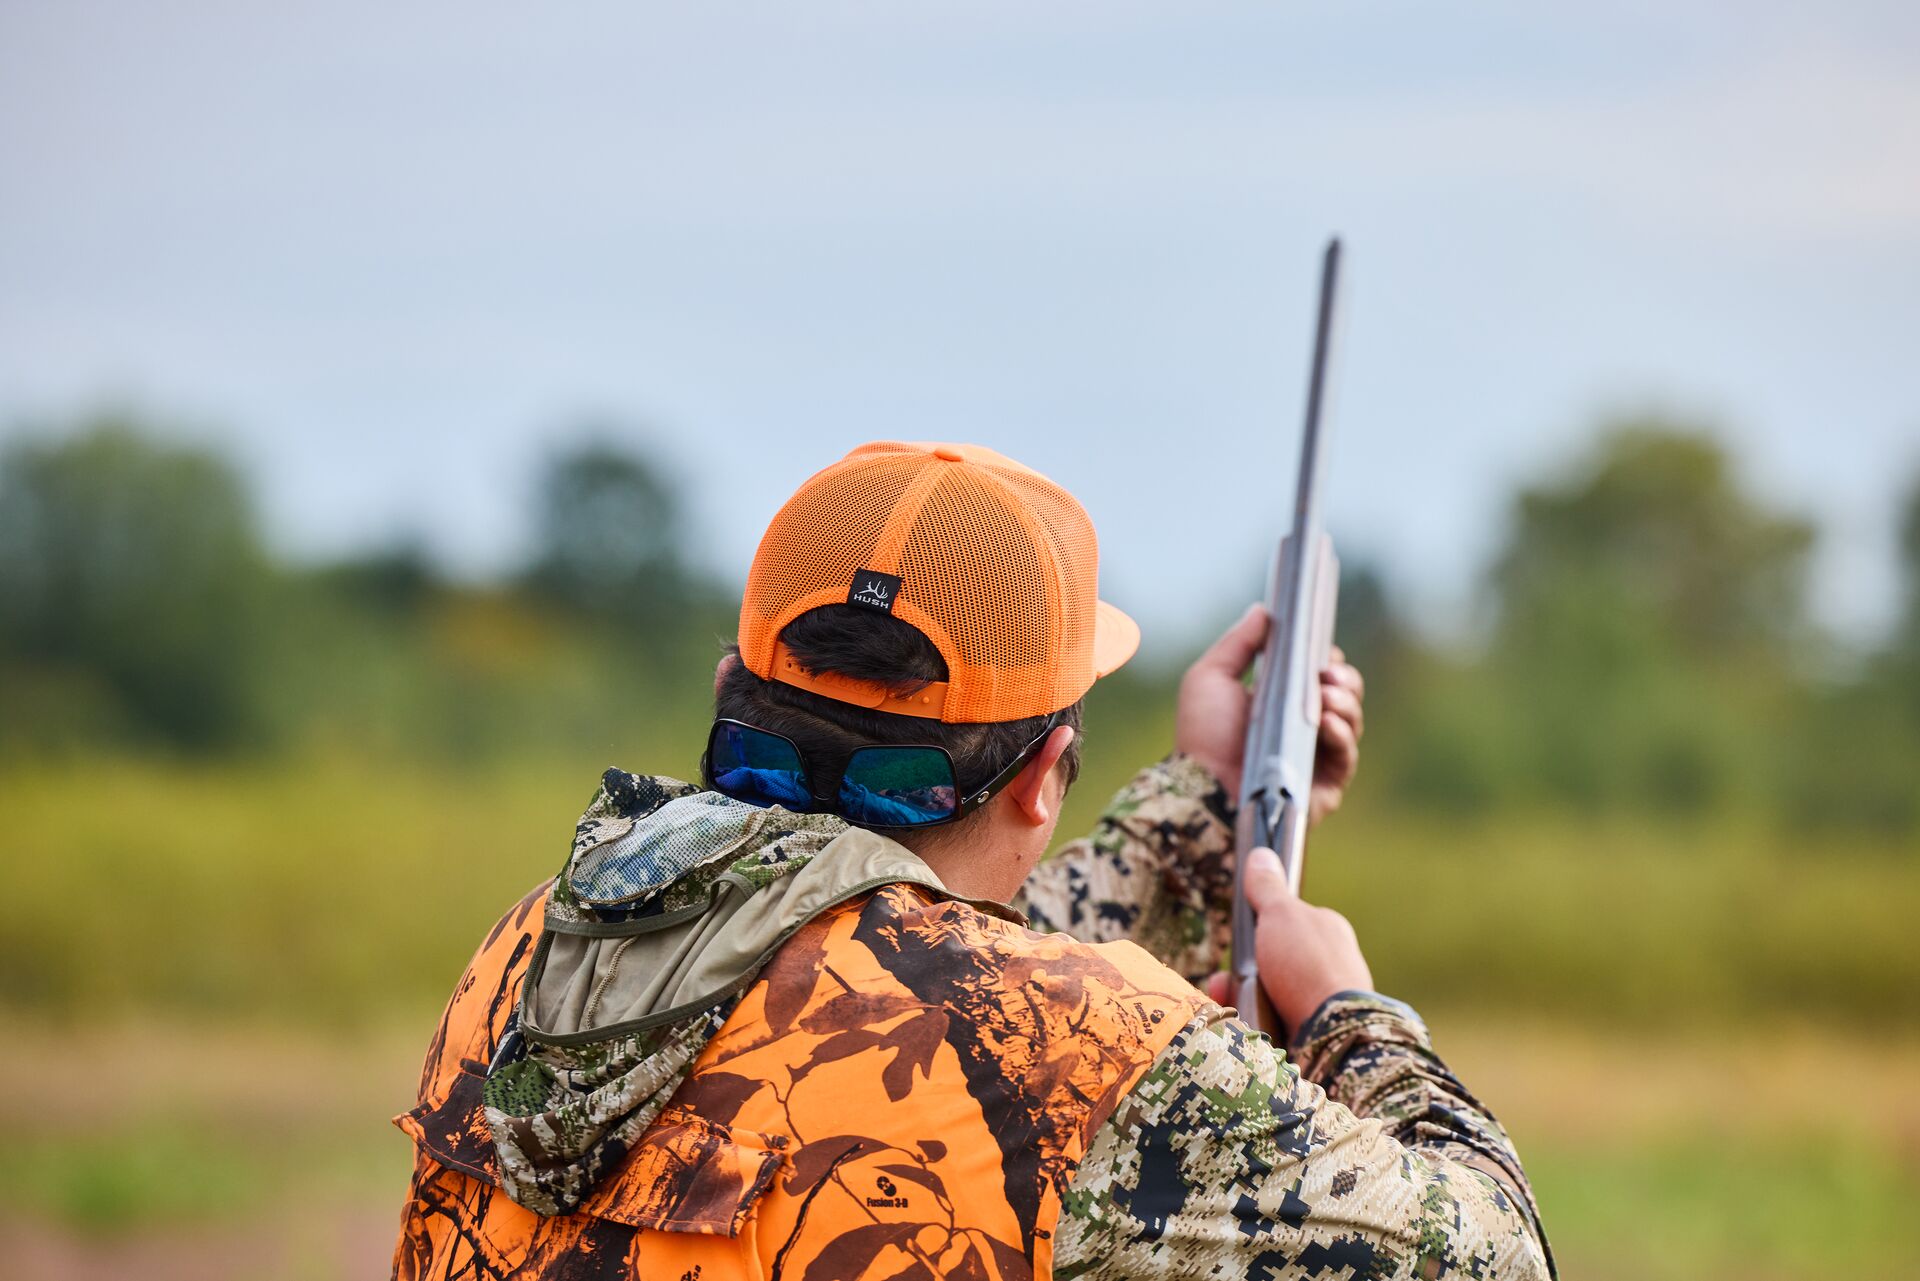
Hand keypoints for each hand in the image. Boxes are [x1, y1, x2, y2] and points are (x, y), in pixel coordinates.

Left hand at [1174, 605, 1366, 824]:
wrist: (1201, 787)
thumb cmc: (1202, 736)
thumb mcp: (1211, 678)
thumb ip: (1239, 643)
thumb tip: (1264, 610)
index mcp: (1281, 702)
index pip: (1320, 675)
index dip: (1326, 659)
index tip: (1322, 647)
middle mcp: (1303, 729)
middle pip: (1345, 695)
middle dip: (1343, 678)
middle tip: (1327, 672)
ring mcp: (1317, 758)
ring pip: (1352, 722)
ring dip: (1345, 702)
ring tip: (1325, 693)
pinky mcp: (1325, 786)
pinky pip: (1347, 757)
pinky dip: (1342, 734)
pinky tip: (1326, 721)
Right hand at [1205, 846, 1372, 1035]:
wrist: (1333, 1035)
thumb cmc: (1308, 967)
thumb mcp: (1281, 915)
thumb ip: (1267, 888)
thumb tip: (1262, 853)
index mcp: (1328, 932)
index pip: (1286, 924)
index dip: (1257, 932)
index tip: (1240, 941)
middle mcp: (1330, 966)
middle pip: (1271, 963)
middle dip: (1242, 974)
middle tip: (1224, 983)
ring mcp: (1323, 1004)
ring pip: (1268, 996)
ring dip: (1242, 1001)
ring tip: (1231, 1009)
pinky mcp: (1314, 1035)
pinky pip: (1273, 1025)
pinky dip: (1252, 1027)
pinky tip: (1243, 1029)